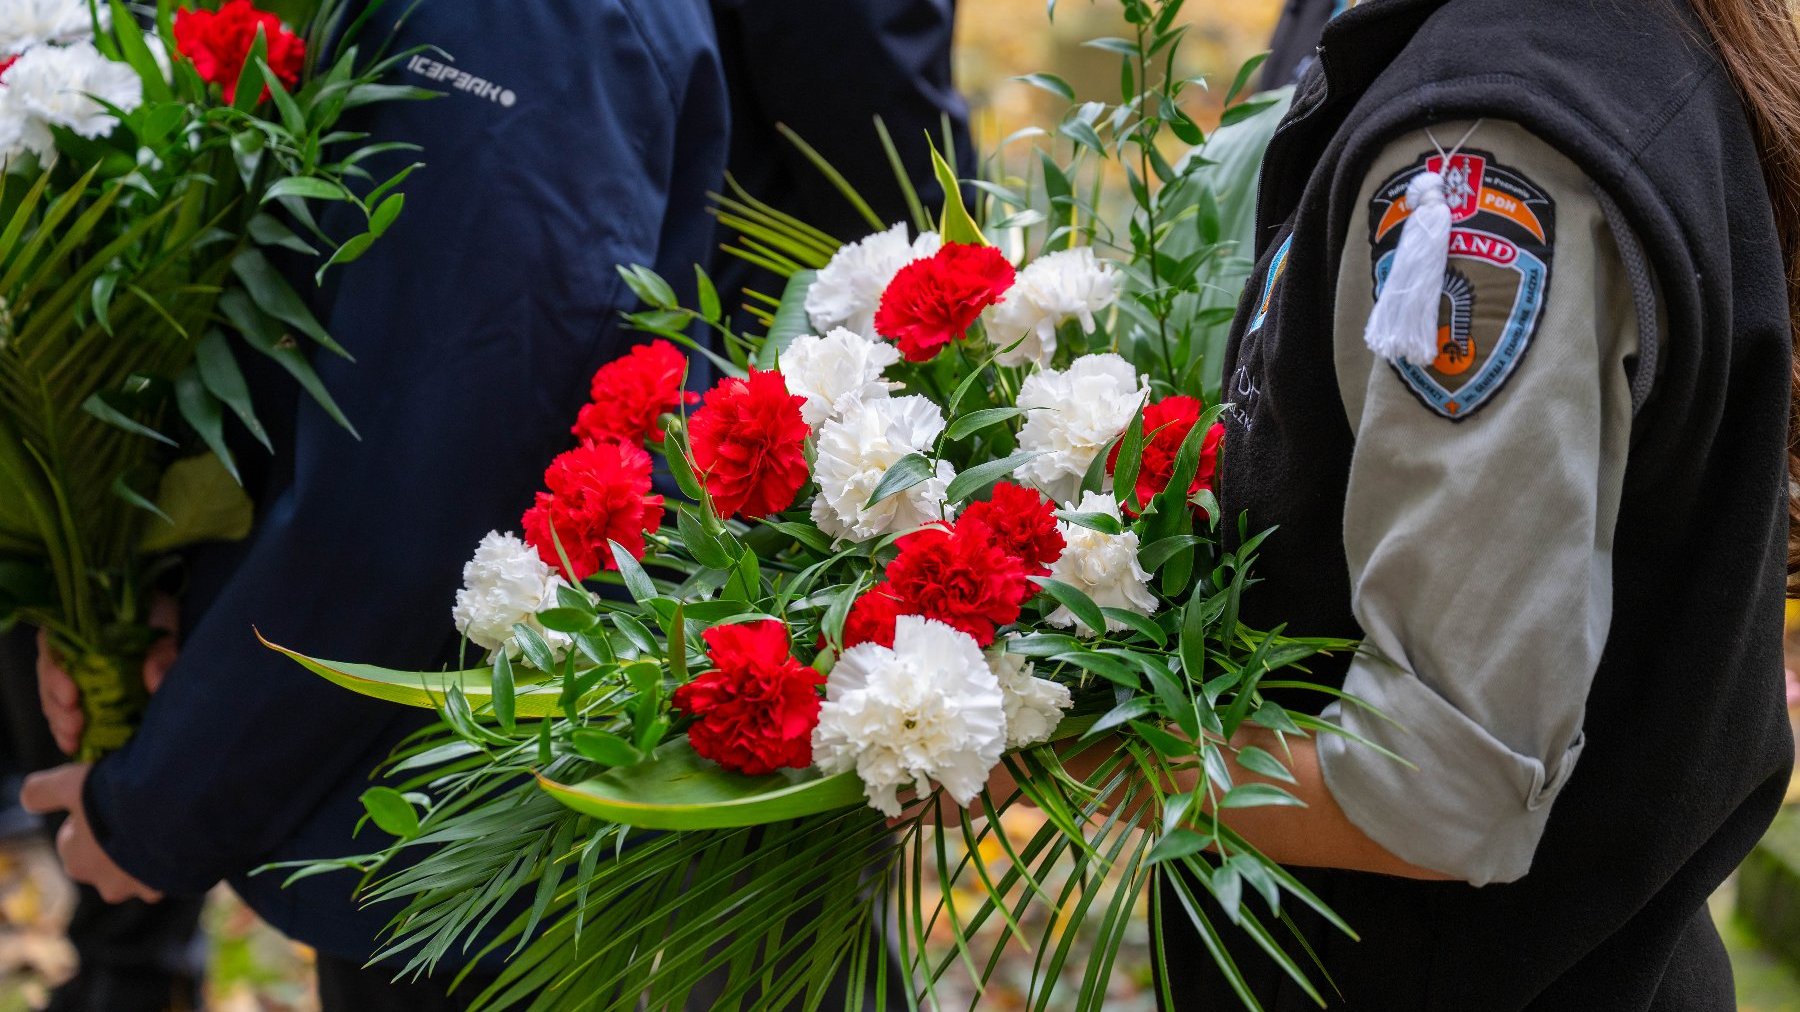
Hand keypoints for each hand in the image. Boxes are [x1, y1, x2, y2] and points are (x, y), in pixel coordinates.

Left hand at [19, 764, 163, 903]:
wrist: (172, 813)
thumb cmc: (115, 799)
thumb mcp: (70, 783)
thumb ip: (41, 791)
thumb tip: (28, 797)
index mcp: (76, 860)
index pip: (74, 841)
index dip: (89, 818)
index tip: (107, 800)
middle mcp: (103, 883)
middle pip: (106, 860)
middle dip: (117, 842)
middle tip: (135, 810)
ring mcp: (139, 888)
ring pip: (140, 870)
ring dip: (148, 852)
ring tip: (162, 821)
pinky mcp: (170, 885)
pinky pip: (170, 871)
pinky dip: (174, 856)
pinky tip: (180, 834)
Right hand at [35, 595, 178, 754]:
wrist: (160, 613)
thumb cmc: (155, 612)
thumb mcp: (161, 620)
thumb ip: (160, 648)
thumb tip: (155, 682)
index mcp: (75, 626)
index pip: (52, 649)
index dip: (56, 675)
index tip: (71, 696)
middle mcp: (66, 649)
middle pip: (48, 680)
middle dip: (58, 707)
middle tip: (75, 727)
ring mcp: (72, 671)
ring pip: (54, 698)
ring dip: (60, 722)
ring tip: (73, 740)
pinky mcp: (83, 690)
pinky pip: (67, 710)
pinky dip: (68, 728)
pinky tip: (75, 746)